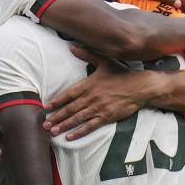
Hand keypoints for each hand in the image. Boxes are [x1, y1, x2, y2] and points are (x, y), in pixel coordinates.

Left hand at [44, 46, 166, 139]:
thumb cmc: (122, 73)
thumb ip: (87, 55)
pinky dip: (79, 132)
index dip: (57, 101)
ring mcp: (99, 108)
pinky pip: (90, 126)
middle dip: (56, 117)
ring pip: (78, 118)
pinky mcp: (107, 117)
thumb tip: (72, 46)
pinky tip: (70, 137)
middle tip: (44, 124)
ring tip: (53, 131)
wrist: (140, 86)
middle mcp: (91, 97)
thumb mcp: (104, 61)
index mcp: (89, 84)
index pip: (68, 94)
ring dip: (64, 125)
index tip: (46, 107)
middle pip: (70, 108)